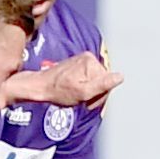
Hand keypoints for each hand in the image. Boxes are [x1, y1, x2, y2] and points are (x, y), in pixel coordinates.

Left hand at [0, 52, 123, 110]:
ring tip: (76, 95)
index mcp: (91, 62)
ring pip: (96, 81)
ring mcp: (83, 61)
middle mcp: (88, 58)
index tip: (87, 100)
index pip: (108, 82)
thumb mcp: (83, 92)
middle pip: (103, 81)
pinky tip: (75, 91)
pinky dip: (84, 87)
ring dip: (89, 92)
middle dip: (94, 94)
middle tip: (81, 100)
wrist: (40, 87)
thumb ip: (102, 84)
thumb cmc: (58, 91)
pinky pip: (89, 79)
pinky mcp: (78, 65)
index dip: (100, 96)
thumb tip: (120, 77)